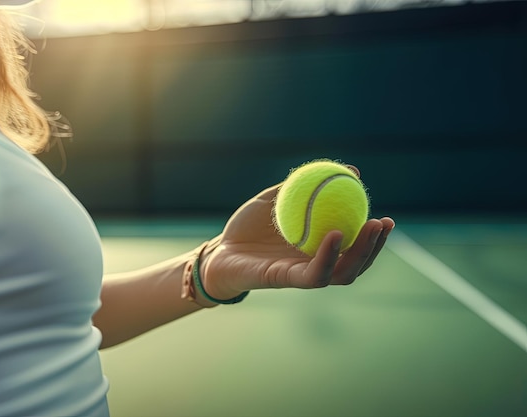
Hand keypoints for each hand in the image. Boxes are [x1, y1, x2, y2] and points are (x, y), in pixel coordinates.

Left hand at [201, 175, 394, 299]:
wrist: (218, 252)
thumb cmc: (246, 228)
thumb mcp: (276, 198)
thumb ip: (305, 186)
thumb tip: (347, 168)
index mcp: (315, 251)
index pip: (353, 248)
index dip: (372, 238)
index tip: (386, 217)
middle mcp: (313, 265)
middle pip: (355, 264)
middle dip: (375, 247)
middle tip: (385, 222)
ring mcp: (300, 275)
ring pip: (342, 273)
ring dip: (362, 253)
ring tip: (372, 228)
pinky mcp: (284, 280)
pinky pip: (314, 273)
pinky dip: (329, 256)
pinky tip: (336, 234)